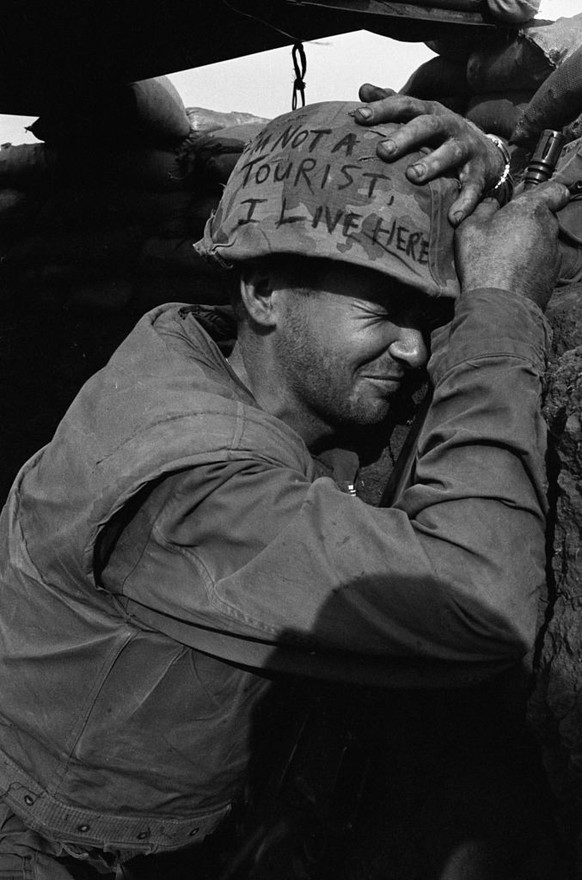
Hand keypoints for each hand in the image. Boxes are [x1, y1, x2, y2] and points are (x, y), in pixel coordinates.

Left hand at [355, 84, 504, 225]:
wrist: (486, 153)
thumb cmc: (440, 136)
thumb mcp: (419, 117)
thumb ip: (392, 103)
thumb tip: (362, 89)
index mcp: (429, 113)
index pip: (404, 105)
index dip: (382, 109)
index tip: (359, 117)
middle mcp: (449, 126)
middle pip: (427, 126)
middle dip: (405, 136)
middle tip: (383, 151)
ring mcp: (466, 148)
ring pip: (451, 153)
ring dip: (433, 163)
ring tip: (413, 176)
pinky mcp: (479, 173)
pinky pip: (472, 188)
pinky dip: (464, 202)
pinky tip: (453, 218)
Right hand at [454, 180, 569, 309]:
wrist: (498, 306)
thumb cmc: (483, 263)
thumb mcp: (469, 227)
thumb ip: (483, 208)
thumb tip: (490, 204)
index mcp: (531, 209)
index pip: (554, 190)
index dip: (545, 192)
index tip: (528, 200)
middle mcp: (549, 228)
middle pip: (543, 217)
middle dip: (525, 222)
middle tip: (501, 233)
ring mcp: (553, 253)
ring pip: (541, 240)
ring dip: (527, 244)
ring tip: (503, 259)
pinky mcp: (552, 275)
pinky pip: (541, 262)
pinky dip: (529, 265)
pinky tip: (510, 274)